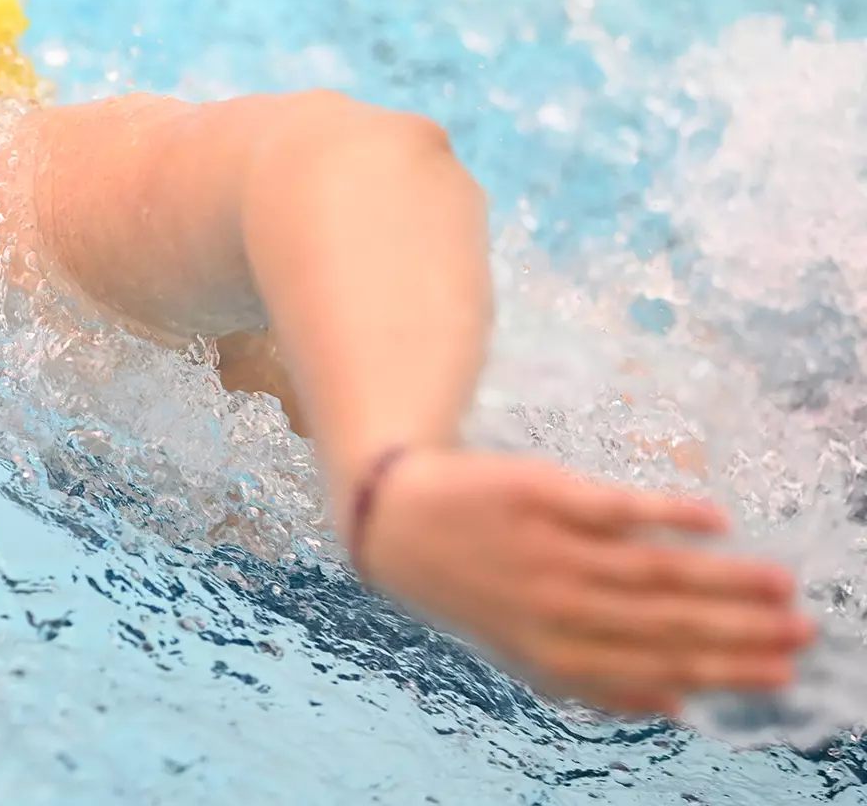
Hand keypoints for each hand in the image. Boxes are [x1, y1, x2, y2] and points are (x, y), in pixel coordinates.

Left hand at [350, 449, 814, 716]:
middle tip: (803, 631)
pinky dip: (671, 514)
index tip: (782, 671)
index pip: (659, 669)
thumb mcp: (521, 652)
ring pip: (654, 571)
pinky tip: (718, 520)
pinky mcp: (542, 495)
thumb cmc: (473, 589)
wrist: (397, 522)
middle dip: (742, 632)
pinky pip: (618, 508)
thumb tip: (676, 705)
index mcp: (554, 655)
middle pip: (667, 624)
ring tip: (781, 583)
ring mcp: (550, 551)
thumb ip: (595, 683)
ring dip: (725, 580)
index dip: (725, 672)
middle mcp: (556, 608)